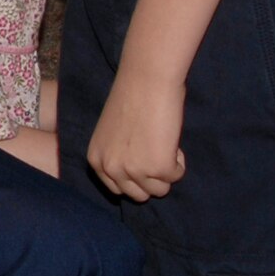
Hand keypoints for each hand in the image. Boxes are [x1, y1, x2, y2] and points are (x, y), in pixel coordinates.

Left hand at [87, 68, 186, 200]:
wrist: (146, 80)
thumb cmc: (131, 99)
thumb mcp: (111, 134)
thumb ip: (117, 157)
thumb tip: (134, 180)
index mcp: (96, 160)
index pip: (118, 189)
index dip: (135, 176)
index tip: (141, 155)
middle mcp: (111, 169)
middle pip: (139, 195)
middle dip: (151, 177)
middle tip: (153, 149)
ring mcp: (134, 170)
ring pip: (159, 190)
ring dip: (165, 170)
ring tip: (161, 142)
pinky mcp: (159, 167)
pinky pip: (176, 176)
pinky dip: (179, 161)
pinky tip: (170, 138)